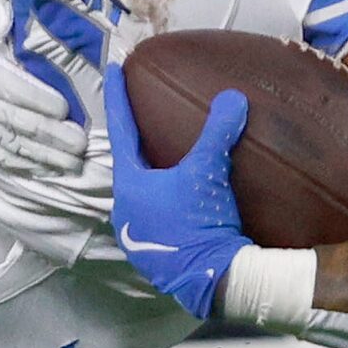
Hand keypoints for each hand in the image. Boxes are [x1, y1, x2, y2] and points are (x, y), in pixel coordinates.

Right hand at [0, 0, 89, 179]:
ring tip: (71, 164)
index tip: (62, 107)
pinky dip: (17, 164)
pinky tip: (42, 169)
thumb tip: (7, 15)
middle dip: (47, 134)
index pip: (4, 82)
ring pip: (4, 142)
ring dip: (39, 155)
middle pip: (10, 119)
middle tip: (80, 144)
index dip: (33, 97)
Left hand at [103, 63, 253, 318]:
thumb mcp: (208, 173)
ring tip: (164, 157)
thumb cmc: (200, 223)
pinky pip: (156, 215)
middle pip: (130, 164)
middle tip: (143, 116)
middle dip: (136, 141)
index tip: (114, 68)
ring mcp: (137, 234)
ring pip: (142, 193)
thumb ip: (217, 133)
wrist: (215, 279)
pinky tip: (179, 197)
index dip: (119, 97)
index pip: (121, 129)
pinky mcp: (155, 252)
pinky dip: (165, 199)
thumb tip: (233, 97)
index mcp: (129, 186)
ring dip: (153, 175)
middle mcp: (125, 209)